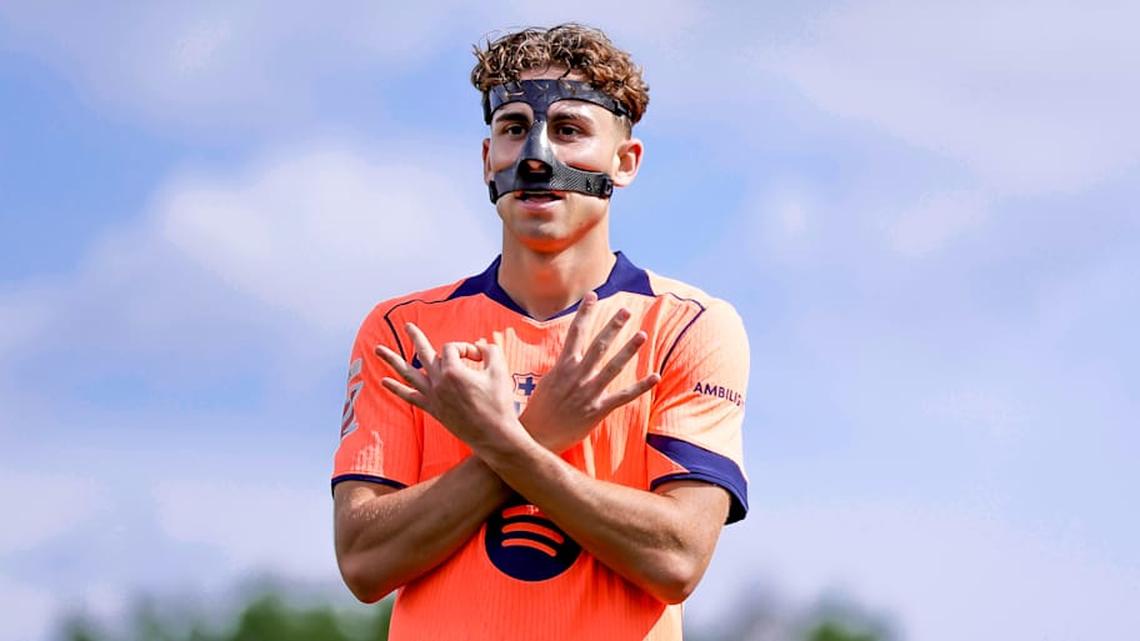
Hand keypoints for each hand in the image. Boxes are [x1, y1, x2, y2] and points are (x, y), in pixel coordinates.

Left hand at [376, 324, 524, 449]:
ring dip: (392, 360)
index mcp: (454, 371)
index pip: (453, 348)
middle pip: (423, 352)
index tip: (480, 357)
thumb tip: (480, 345)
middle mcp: (439, 382)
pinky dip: (396, 388)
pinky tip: (384, 381)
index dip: (466, 348)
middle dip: (415, 337)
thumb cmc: (499, 403)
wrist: (494, 435)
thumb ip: (490, 351)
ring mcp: (433, 396)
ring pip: (408, 373)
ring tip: (377, 349)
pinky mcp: (432, 409)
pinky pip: (410, 396)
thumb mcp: (500, 371)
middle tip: (407, 326)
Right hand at [521, 292, 659, 452]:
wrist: (536, 436)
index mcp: (563, 366)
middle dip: (613, 326)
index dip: (585, 313)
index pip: (575, 333)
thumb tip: (568, 354)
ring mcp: (589, 392)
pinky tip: (654, 376)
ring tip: (642, 335)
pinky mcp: (598, 409)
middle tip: (626, 311)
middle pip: (598, 345)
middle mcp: (577, 375)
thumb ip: (560, 367)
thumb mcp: (546, 382)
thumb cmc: (539, 410)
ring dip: (628, 350)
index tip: (593, 296)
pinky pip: (623, 395)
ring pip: (613, 366)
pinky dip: (640, 386)